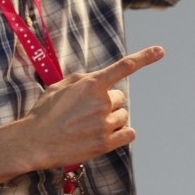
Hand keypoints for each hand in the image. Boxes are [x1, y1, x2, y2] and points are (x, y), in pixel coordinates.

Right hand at [21, 45, 164, 169]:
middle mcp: (101, 102)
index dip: (144, 57)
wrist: (34, 141)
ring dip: (112, 119)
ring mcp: (105, 123)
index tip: (160, 51)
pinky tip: (105, 135)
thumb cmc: (44, 113)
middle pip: (119, 98)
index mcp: (91, 84)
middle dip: (107, 103)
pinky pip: (129, 133)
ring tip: (89, 126)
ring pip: (123, 116)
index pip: (123, 67)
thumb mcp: (60, 86)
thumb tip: (97, 81)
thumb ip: (83, 80)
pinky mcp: (106, 143)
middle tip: (86, 113)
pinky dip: (121, 133)